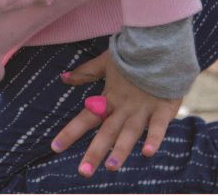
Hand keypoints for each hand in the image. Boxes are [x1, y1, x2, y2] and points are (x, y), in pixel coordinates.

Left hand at [49, 49, 181, 175]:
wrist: (160, 46)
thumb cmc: (132, 56)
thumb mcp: (105, 62)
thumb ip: (85, 72)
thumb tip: (62, 77)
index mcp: (109, 98)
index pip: (86, 118)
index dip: (71, 132)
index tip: (55, 148)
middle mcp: (123, 107)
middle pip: (106, 132)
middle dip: (95, 152)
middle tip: (83, 172)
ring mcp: (143, 109)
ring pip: (129, 132)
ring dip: (120, 150)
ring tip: (111, 168)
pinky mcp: (163, 108)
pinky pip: (158, 126)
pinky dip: (154, 138)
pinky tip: (148, 153)